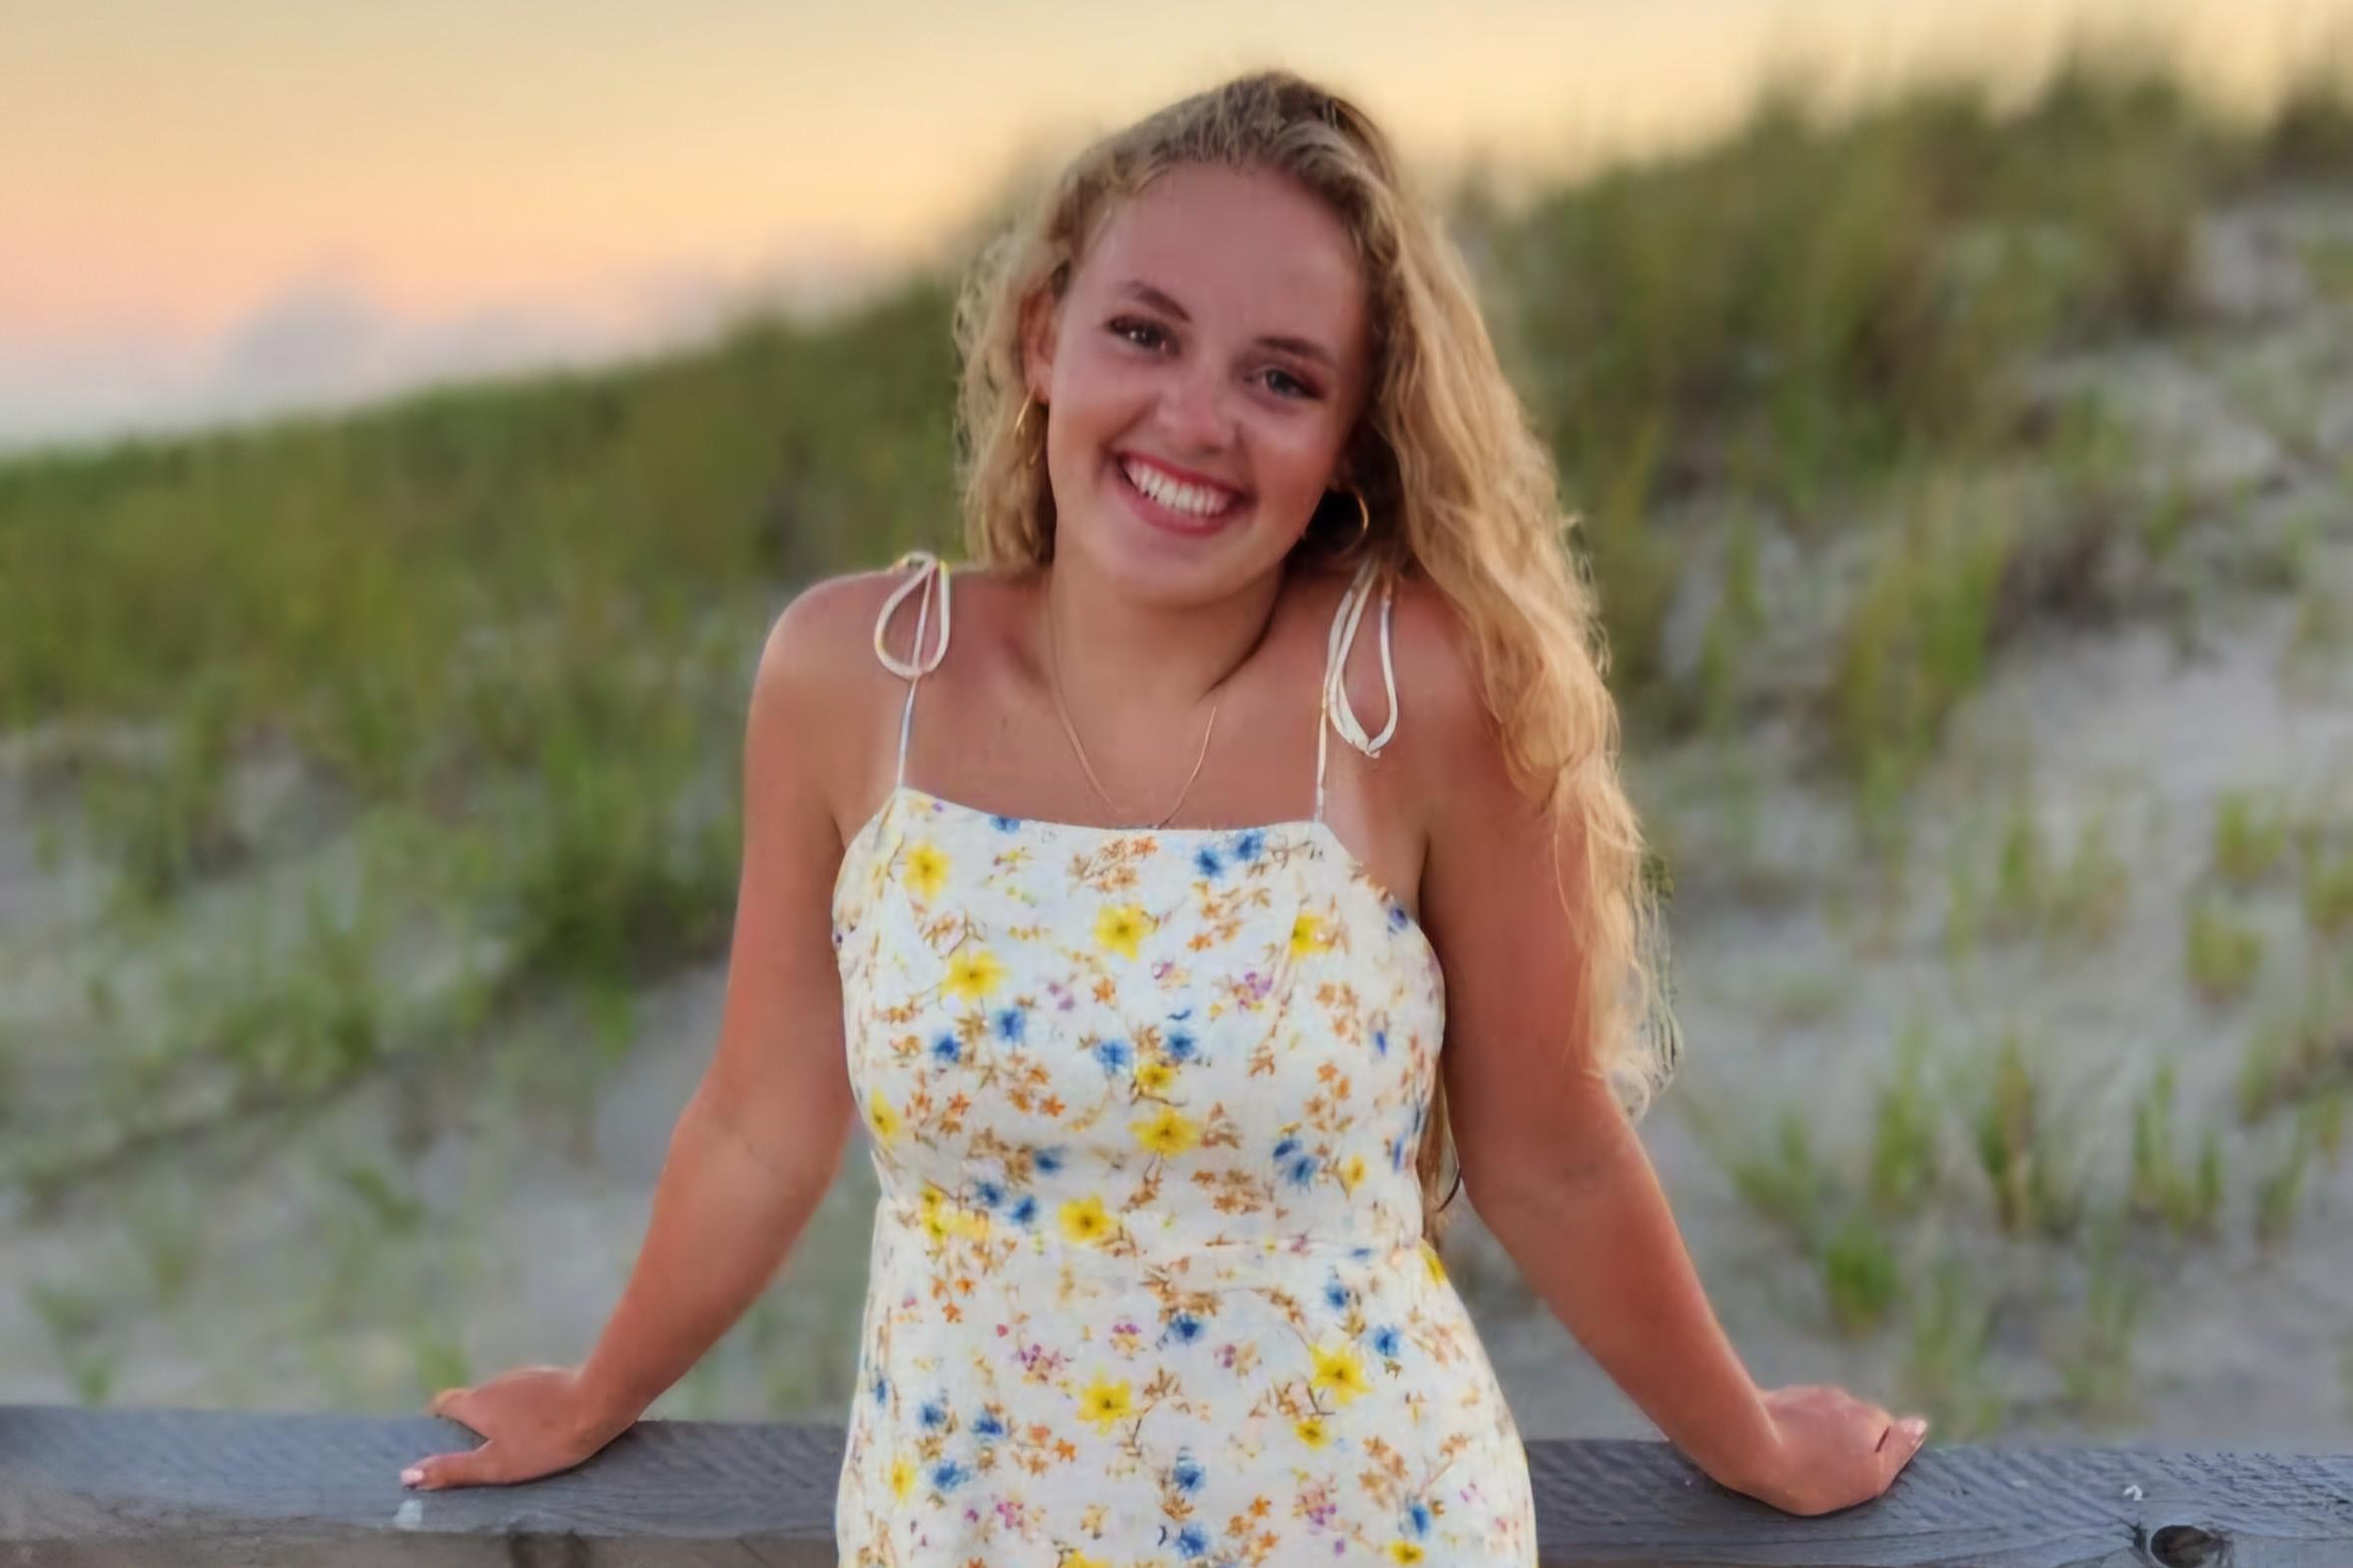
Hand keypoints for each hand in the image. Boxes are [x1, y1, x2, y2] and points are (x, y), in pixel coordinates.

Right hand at [400, 1364, 627, 1490]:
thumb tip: (407, 1475)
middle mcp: (496, 1382)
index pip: (443, 1402)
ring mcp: (525, 1376)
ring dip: (498, 1415)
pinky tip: (538, 1427)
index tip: (436, 1439)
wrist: (599, 1403)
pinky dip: (523, 1409)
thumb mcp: (496, 1465)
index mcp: (477, 1401)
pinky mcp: (550, 1377)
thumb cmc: (545, 1439)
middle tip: (474, 1450)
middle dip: (468, 1421)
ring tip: (508, 1442)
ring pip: (501, 1396)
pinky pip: (526, 1394)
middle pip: (472, 1400)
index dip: (436, 1419)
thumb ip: (453, 1469)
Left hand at [1726, 1384, 1929, 1515]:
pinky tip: (1780, 1448)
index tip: (1854, 1477)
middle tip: (1826, 1474)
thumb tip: (1922, 1425)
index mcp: (1869, 1416)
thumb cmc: (1813, 1473)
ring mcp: (1809, 1394)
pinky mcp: (1779, 1397)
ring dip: (1819, 1436)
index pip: (1887, 1433)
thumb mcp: (1869, 1476)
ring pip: (1824, 1419)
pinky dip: (1794, 1430)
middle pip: (1855, 1423)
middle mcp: (1844, 1399)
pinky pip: (1796, 1417)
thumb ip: (1899, 1449)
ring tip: (1800, 1464)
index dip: (1874, 1457)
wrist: (1749, 1445)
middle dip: (1846, 1444)